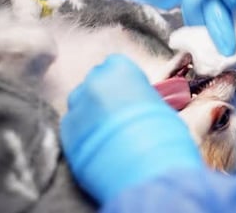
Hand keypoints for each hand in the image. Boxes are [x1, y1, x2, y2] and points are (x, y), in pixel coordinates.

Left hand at [60, 54, 202, 203]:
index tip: (132, 93)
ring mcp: (76, 107)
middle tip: (122, 115)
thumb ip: (154, 100)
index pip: (116, 64)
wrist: (145, 173)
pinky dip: (84, 133)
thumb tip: (170, 104)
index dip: (125, 79)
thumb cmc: (164, 139)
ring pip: (81, 104)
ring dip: (92, 113)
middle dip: (106, 95)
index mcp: (121, 70)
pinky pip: (73, 127)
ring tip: (111, 133)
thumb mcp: (167, 110)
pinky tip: (101, 146)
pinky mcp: (65, 133)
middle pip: (95, 82)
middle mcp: (93, 83)